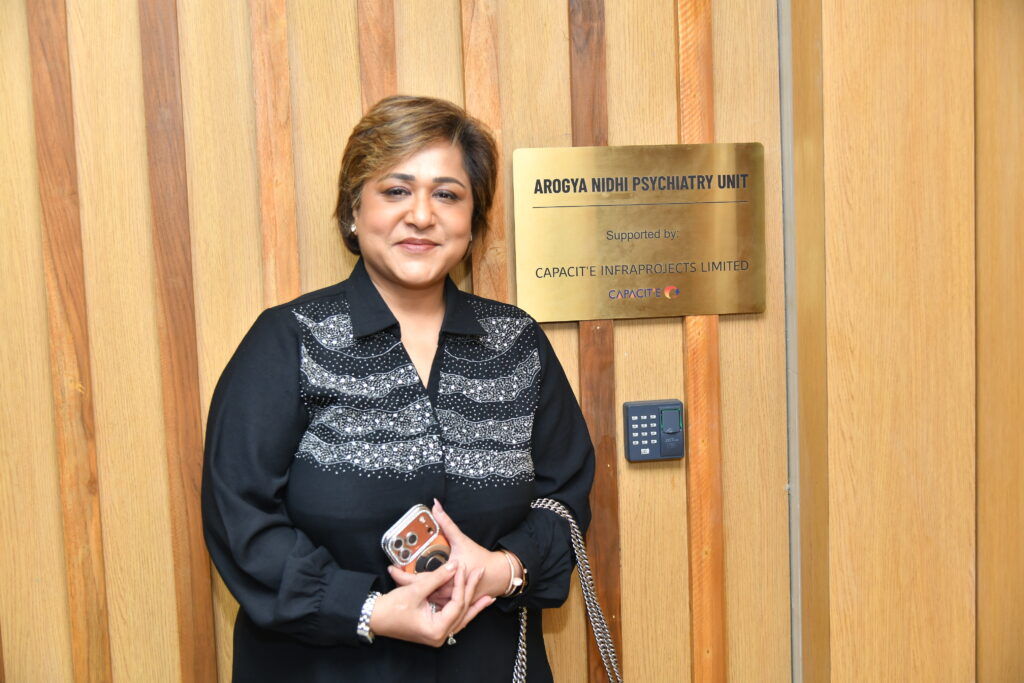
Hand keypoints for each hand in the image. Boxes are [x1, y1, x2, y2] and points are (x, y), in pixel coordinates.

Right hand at [370, 561, 492, 646]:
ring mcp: (437, 633)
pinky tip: (472, 601)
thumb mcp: (416, 591)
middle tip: (480, 574)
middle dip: (472, 592)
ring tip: (488, 595)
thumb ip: (437, 578)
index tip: (462, 567)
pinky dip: (462, 608)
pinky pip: (453, 617)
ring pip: (461, 616)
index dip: (460, 584)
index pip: (457, 604)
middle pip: (463, 611)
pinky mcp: (434, 627)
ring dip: (473, 603)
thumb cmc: (391, 609)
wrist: (374, 618)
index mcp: (436, 630)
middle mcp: (439, 635)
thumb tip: (453, 567)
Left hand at [389, 499, 511, 606]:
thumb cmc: (479, 560)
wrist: (496, 576)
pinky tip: (416, 584)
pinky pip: (431, 599)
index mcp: (444, 581)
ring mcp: (446, 600)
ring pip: (423, 596)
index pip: (416, 582)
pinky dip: (423, 591)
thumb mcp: (461, 540)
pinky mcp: (449, 602)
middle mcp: (443, 594)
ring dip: (412, 587)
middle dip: (402, 580)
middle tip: (392, 569)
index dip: (400, 575)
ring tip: (400, 575)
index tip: (391, 567)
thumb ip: (447, 523)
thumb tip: (436, 506)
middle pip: (416, 590)